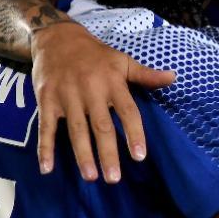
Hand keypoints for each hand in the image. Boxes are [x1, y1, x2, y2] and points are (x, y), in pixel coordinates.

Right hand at [32, 22, 175, 182]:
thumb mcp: (122, 61)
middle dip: (107, 153)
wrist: (57, 38)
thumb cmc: (96, 55)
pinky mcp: (46, 100)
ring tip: (91, 177)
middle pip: (101, 126)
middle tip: (114, 178)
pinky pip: (46, 127)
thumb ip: (146, 75)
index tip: (140, 157)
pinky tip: (47, 168)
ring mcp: (67, 96)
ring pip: (76, 130)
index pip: (127, 111)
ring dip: (82, 155)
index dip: (134, 133)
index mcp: (112, 82)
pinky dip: (44, 148)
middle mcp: (90, 90)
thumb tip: (174, 78)